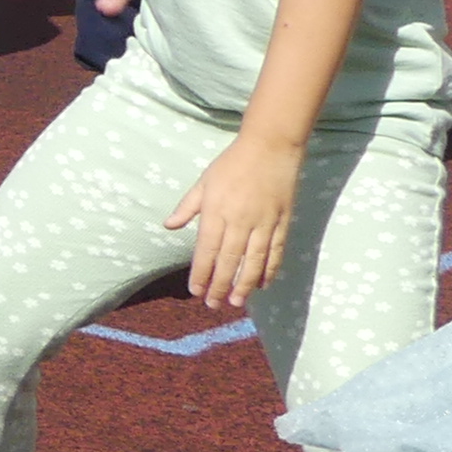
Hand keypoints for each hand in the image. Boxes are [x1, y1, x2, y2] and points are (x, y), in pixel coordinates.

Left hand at [169, 130, 299, 311]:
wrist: (270, 147)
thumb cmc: (232, 164)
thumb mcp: (204, 182)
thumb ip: (187, 207)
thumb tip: (168, 226)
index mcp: (216, 211)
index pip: (206, 250)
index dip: (201, 273)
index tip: (196, 291)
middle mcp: (240, 220)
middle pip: (229, 260)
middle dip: (220, 285)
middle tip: (213, 304)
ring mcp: (264, 222)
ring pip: (254, 260)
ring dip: (244, 284)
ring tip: (236, 301)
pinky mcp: (282, 221)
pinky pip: (276, 250)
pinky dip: (270, 269)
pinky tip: (263, 284)